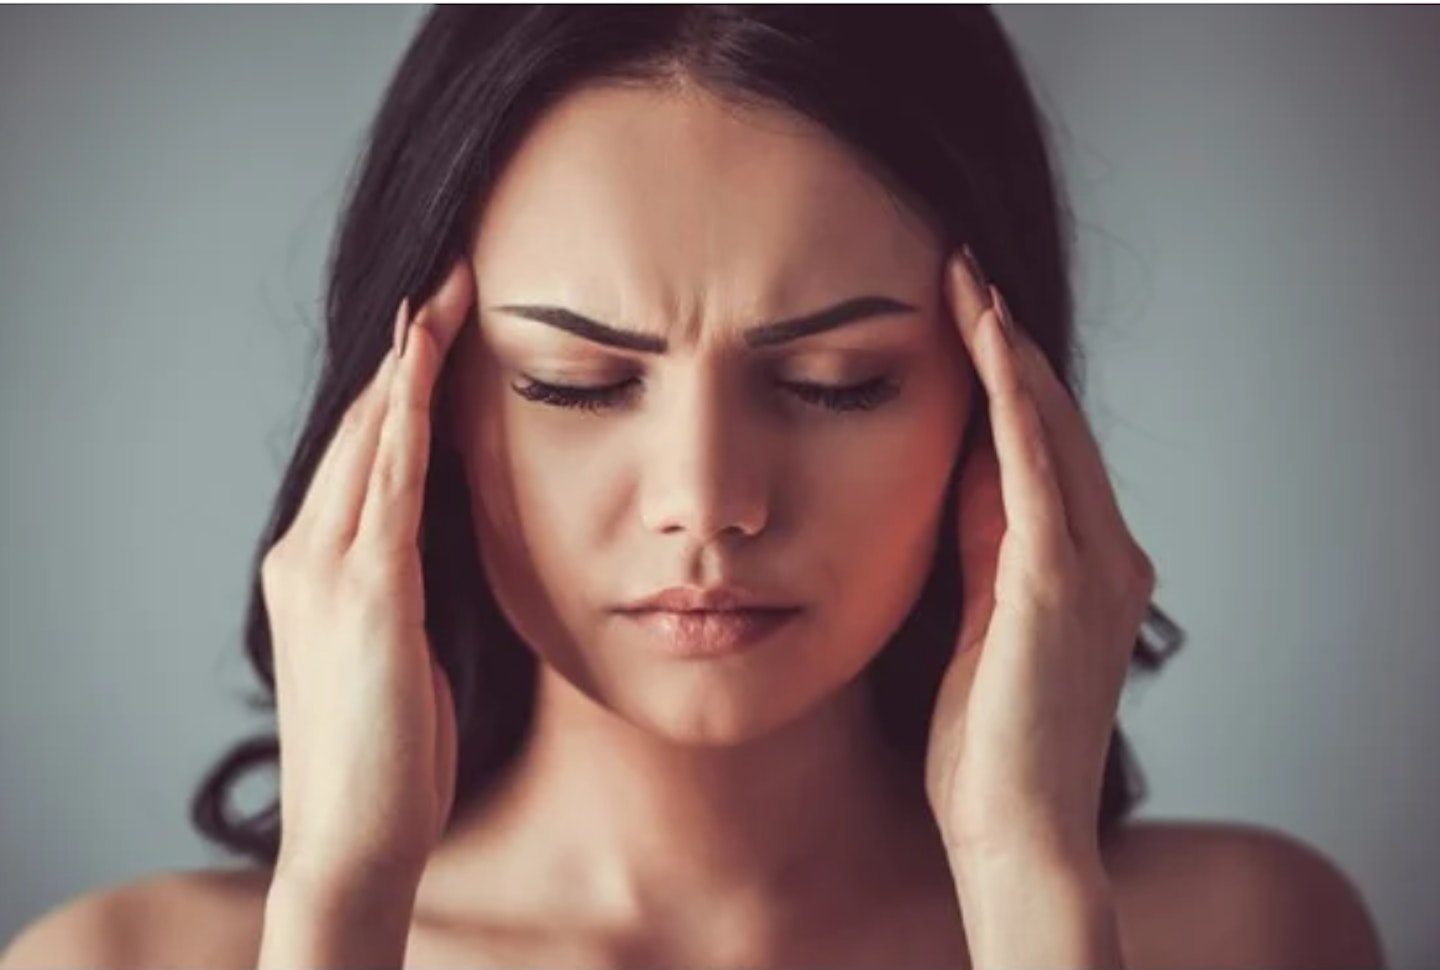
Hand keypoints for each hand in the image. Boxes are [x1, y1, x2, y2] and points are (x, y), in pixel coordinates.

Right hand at [259, 259, 475, 887]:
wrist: (355, 834)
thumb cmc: (387, 749)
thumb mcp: (398, 647)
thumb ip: (406, 583)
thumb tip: (440, 536)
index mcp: (314, 566)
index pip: (361, 452)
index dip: (396, 382)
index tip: (435, 322)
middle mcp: (306, 553)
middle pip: (361, 427)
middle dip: (404, 349)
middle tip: (447, 278)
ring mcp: (327, 570)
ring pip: (370, 439)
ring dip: (408, 362)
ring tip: (443, 294)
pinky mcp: (363, 595)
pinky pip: (390, 485)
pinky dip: (406, 420)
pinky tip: (425, 368)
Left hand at [924, 248, 1155, 864]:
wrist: (1015, 832)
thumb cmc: (987, 749)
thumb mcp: (976, 629)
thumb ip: (979, 553)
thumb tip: (958, 481)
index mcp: (1081, 571)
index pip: (1041, 453)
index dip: (1006, 383)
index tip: (964, 322)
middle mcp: (1106, 557)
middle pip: (1051, 425)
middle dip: (1007, 347)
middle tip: (962, 273)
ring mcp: (1092, 565)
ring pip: (1048, 428)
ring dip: (1008, 351)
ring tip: (966, 281)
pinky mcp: (1056, 580)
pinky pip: (1033, 465)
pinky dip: (1011, 397)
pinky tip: (986, 338)